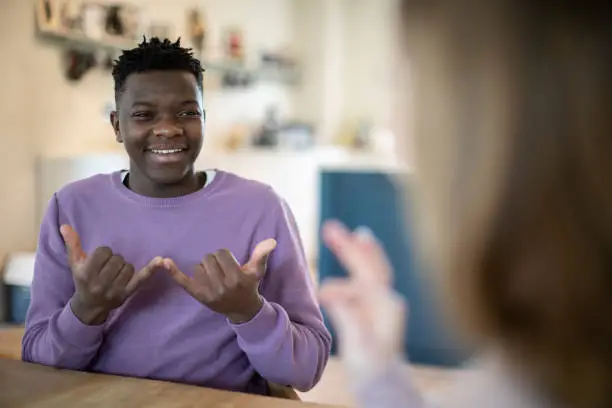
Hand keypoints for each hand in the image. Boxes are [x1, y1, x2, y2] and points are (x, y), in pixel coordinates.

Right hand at [61, 225, 162, 325]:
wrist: (89, 307)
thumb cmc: (82, 280)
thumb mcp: (75, 264)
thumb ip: (72, 244)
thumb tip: (65, 226)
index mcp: (86, 274)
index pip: (103, 252)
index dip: (104, 253)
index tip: (100, 261)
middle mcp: (100, 283)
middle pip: (117, 259)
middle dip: (114, 260)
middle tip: (108, 269)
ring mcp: (115, 290)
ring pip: (128, 266)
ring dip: (124, 267)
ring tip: (115, 274)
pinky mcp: (128, 293)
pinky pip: (142, 278)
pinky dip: (152, 269)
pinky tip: (161, 261)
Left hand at [164, 239, 276, 323]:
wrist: (242, 309)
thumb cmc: (249, 286)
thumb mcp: (257, 270)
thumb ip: (261, 254)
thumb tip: (271, 241)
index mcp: (236, 278)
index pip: (222, 253)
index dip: (225, 256)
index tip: (230, 264)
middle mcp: (222, 286)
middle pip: (209, 258)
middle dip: (215, 261)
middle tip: (222, 271)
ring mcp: (208, 292)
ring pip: (198, 267)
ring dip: (205, 268)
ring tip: (214, 277)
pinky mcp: (198, 296)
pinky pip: (184, 281)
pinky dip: (174, 272)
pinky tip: (164, 261)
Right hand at [319, 221, 405, 380]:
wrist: (384, 382)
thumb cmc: (371, 367)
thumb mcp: (359, 344)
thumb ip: (348, 315)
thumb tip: (329, 290)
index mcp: (385, 306)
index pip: (362, 283)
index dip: (340, 286)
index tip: (320, 292)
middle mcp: (388, 299)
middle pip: (369, 265)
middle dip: (350, 246)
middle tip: (330, 227)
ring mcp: (384, 301)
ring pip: (373, 267)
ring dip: (360, 248)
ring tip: (355, 232)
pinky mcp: (378, 306)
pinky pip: (371, 275)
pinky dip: (365, 259)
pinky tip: (361, 250)